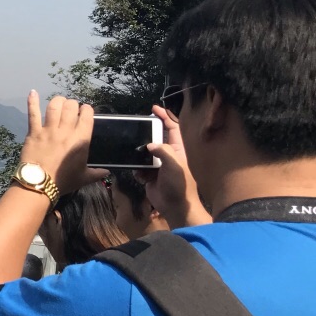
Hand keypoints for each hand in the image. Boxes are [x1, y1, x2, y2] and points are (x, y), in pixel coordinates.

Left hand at [20, 91, 107, 194]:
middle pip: (71, 107)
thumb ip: (96, 173)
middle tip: (71, 107)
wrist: (39, 184)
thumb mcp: (84, 178)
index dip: (87, 109)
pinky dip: (32, 102)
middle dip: (73, 104)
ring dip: (58, 100)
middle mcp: (66, 131)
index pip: (87, 116)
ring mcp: (48, 130)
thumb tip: (107, 172)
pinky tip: (33, 92)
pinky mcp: (34, 132)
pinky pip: (33, 114)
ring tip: (59, 101)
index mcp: (81, 140)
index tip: (85, 110)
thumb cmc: (63, 181)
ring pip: (54, 106)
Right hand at [143, 106, 210, 227]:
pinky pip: (139, 167)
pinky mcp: (149, 176)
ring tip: (137, 160)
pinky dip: (138, 171)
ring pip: (144, 154)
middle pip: (154, 139)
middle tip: (136, 134)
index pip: (172, 128)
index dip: (164, 117)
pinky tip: (141, 176)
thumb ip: (163, 150)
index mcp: (177, 149)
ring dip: (139, 157)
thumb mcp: (174, 164)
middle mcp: (167, 155)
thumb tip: (149, 145)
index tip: (154, 109)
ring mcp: (158, 166)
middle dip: (145, 138)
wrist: (174, 206)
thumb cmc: (179, 184)